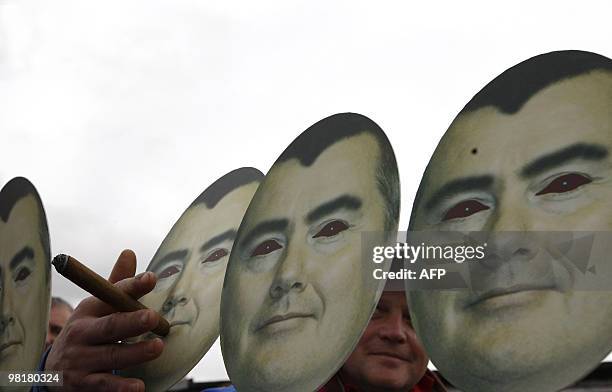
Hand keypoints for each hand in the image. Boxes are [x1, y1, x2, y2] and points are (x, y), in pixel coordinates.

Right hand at [45, 250, 163, 391]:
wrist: (55, 370)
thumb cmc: (89, 331)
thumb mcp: (98, 307)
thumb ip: (117, 284)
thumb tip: (129, 252)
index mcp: (90, 309)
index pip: (112, 295)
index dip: (131, 286)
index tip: (151, 278)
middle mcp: (82, 333)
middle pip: (110, 326)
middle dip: (131, 322)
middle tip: (153, 318)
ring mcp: (80, 359)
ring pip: (110, 355)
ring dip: (135, 352)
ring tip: (157, 347)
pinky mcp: (81, 384)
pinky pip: (103, 385)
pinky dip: (120, 387)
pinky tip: (138, 386)